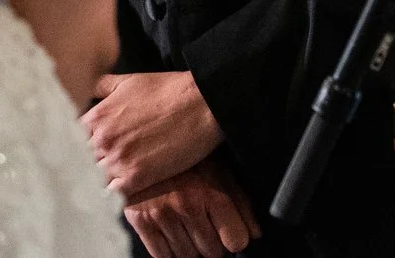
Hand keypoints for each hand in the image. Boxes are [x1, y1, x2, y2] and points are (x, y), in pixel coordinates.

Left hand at [81, 70, 223, 196]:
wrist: (201, 104)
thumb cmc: (168, 89)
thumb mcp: (129, 80)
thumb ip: (102, 87)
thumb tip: (87, 88)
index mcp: (96, 117)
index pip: (69, 139)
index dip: (74, 147)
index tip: (80, 153)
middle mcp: (101, 139)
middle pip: (79, 162)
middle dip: (85, 166)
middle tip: (89, 172)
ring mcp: (117, 160)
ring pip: (93, 180)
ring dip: (96, 183)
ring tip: (101, 185)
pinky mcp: (136, 178)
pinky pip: (111, 196)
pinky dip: (111, 196)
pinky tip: (115, 193)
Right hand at [123, 156, 261, 257]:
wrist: (143, 146)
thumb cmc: (186, 160)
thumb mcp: (220, 172)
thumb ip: (241, 203)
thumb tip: (255, 234)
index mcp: (210, 192)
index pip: (236, 241)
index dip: (234, 239)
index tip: (229, 234)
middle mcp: (186, 204)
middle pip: (212, 252)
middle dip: (211, 243)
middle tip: (204, 225)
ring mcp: (161, 214)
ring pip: (187, 257)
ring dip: (190, 247)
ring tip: (186, 225)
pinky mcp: (139, 221)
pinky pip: (161, 256)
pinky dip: (168, 250)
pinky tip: (170, 231)